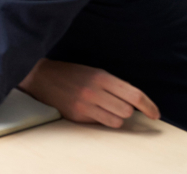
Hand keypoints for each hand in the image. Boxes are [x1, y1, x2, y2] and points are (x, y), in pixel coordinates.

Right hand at [19, 58, 160, 127]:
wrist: (40, 77)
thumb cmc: (71, 74)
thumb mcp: (94, 72)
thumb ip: (114, 86)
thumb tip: (135, 103)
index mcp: (101, 77)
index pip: (134, 95)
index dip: (149, 106)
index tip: (155, 113)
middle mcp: (93, 91)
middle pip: (127, 111)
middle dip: (127, 110)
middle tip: (120, 105)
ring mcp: (84, 105)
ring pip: (116, 121)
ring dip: (116, 117)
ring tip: (106, 109)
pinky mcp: (76, 115)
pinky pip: (100, 123)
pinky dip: (102, 119)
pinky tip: (92, 110)